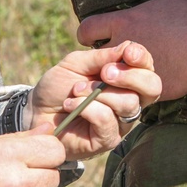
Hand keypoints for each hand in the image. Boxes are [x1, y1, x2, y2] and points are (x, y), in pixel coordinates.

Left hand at [28, 40, 160, 159]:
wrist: (35, 111)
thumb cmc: (58, 86)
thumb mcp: (76, 63)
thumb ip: (100, 57)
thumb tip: (127, 47)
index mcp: (125, 80)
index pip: (147, 69)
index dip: (142, 59)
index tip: (128, 52)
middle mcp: (129, 101)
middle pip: (152, 88)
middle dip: (131, 76)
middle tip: (105, 72)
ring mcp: (120, 122)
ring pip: (128, 103)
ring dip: (98, 92)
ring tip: (76, 90)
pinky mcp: (106, 139)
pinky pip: (107, 121)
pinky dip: (87, 108)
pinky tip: (71, 104)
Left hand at [76, 0, 186, 99]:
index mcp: (123, 22)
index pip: (86, 29)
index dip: (88, 34)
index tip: (94, 38)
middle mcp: (120, 46)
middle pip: (93, 57)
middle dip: (99, 59)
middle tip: (111, 59)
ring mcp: (130, 70)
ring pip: (107, 79)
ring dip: (112, 78)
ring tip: (123, 77)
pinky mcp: (142, 89)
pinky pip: (127, 94)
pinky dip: (130, 91)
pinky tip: (140, 87)